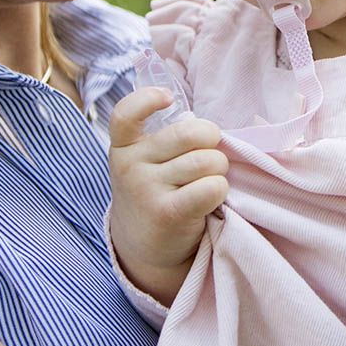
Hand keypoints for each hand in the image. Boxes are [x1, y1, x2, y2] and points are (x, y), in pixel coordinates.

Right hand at [108, 87, 227, 303]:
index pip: (125, 114)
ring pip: (207, 160)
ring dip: (219, 169)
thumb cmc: (156, 190)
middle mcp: (130, 166)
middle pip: (190, 133)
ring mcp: (146, 190)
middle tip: (208, 155)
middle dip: (211, 140)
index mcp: (124, 146)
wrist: (144, 247)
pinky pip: (212, 186)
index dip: (147, 99)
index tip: (167, 98)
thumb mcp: (146, 161)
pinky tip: (211, 197)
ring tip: (208, 180)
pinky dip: (220, 189)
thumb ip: (166, 139)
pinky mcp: (168, 213)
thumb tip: (210, 130)